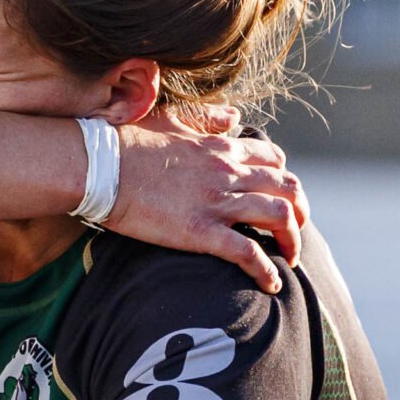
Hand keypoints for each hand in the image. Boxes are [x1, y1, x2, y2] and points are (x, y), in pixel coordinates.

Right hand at [107, 109, 308, 294]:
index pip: (274, 160)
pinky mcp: (200, 231)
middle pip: (288, 188)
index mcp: (221, 147)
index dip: (284, 179)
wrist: (99, 165)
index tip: (278, 196)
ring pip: (279, 217)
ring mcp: (216, 202)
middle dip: (301, 211)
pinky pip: (247, 252)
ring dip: (293, 240)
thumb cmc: (126, 142)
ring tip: (290, 257)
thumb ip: (207, 118)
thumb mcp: (172, 119)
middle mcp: (228, 172)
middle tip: (295, 230)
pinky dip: (265, 270)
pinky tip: (270, 283)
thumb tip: (233, 115)